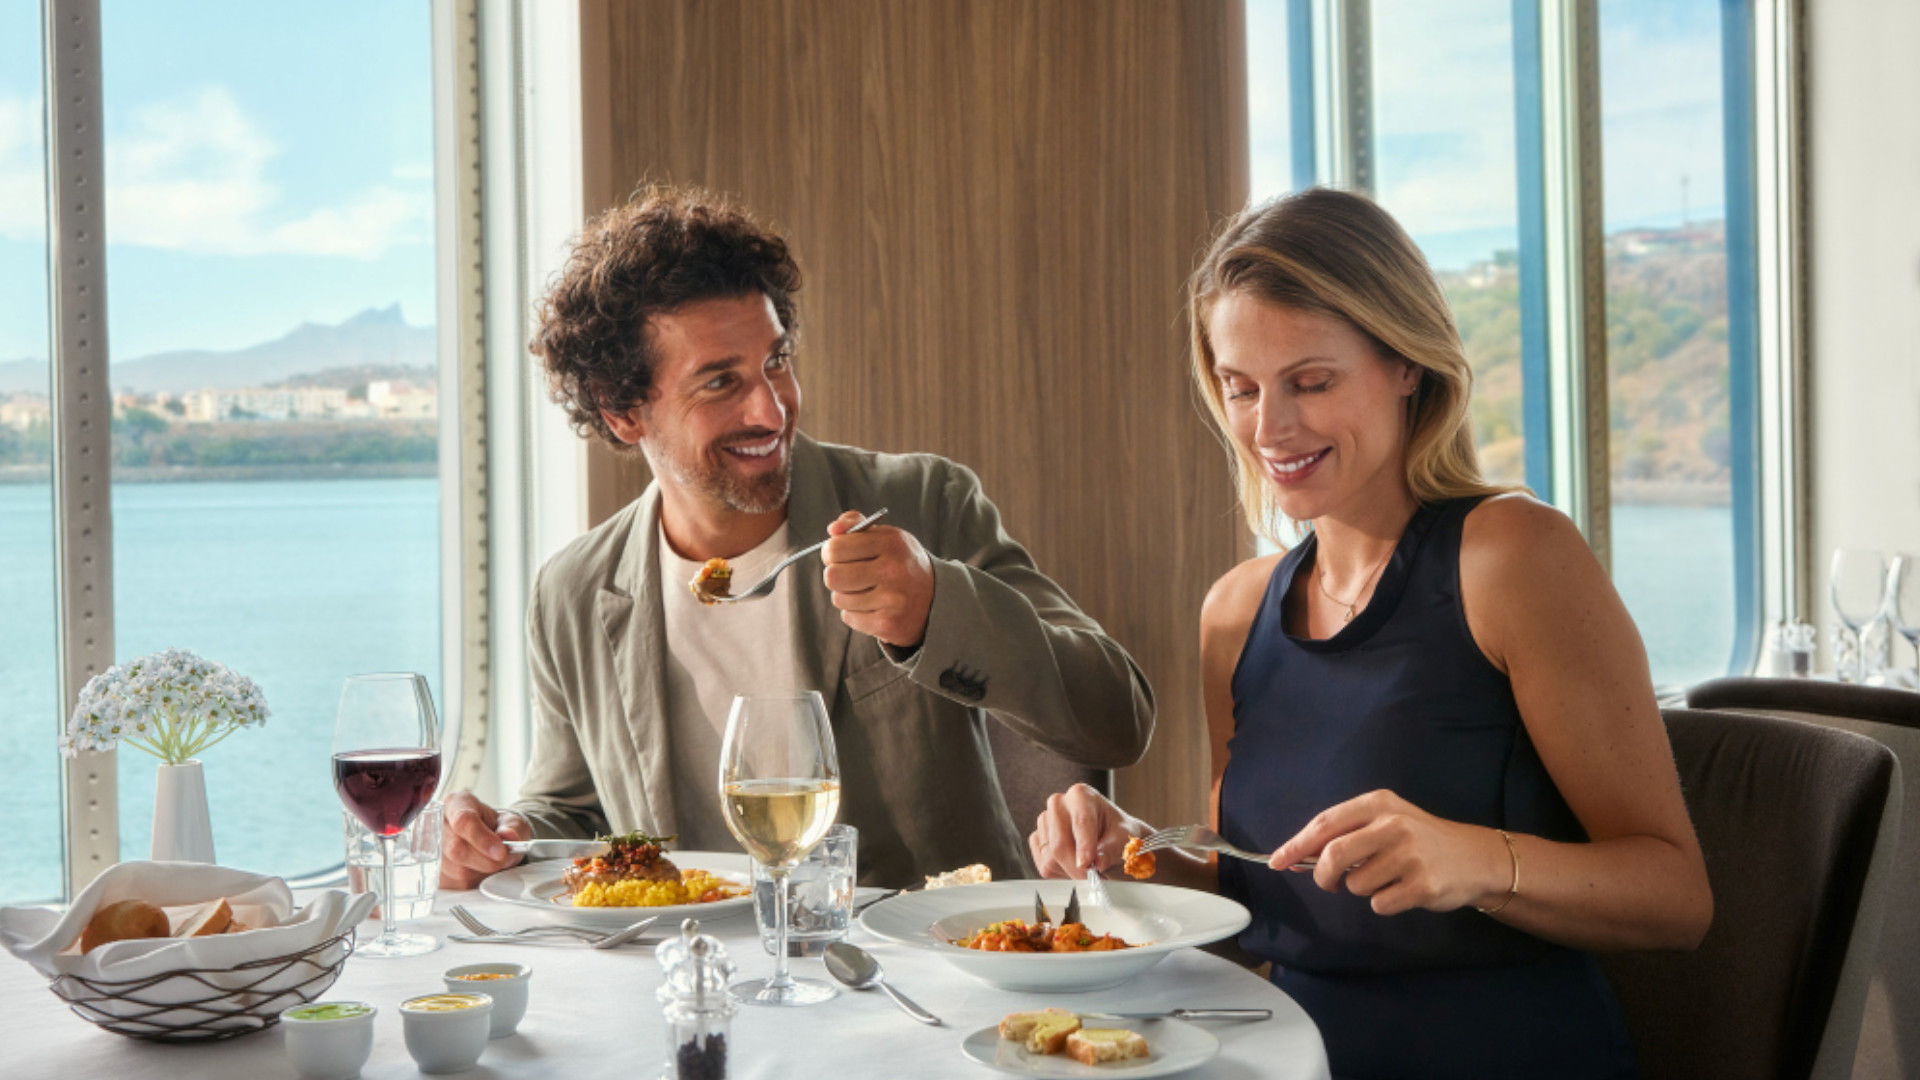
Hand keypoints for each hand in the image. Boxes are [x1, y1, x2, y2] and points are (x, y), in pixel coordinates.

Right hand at [439, 790, 530, 889]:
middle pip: (456, 848)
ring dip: (480, 871)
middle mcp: (436, 823)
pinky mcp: (431, 870)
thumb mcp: (511, 821)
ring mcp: (429, 848)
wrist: (487, 837)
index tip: (501, 851)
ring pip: (456, 870)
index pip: (464, 821)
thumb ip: (512, 827)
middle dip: (485, 860)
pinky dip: (472, 881)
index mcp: (456, 803)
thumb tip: (509, 836)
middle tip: (503, 859)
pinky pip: (454, 884)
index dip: (482, 839)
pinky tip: (477, 868)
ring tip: (489, 860)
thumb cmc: (496, 826)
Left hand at [822, 509, 935, 647]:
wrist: (936, 598)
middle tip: (848, 575)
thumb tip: (833, 529)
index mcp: (891, 542)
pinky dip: (856, 614)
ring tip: (867, 591)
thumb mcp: (887, 537)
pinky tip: (874, 607)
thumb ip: (857, 525)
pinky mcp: (887, 623)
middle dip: (836, 576)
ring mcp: (891, 599)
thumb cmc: (902, 563)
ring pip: (839, 599)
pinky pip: (849, 617)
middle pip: (832, 576)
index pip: (835, 548)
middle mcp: (893, 570)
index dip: (831, 553)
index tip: (839, 556)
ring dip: (847, 596)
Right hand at [1028, 782, 1144, 877]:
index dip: (1084, 846)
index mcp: (1081, 795)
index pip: (1080, 822)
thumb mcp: (1124, 840)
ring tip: (1088, 866)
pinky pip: (1043, 864)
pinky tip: (1074, 864)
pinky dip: (1060, 872)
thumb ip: (1112, 850)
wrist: (1111, 839)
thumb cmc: (1118, 835)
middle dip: (1076, 866)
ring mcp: (1045, 822)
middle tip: (1093, 877)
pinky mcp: (1037, 840)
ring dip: (1070, 870)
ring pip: (1051, 857)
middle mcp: (1058, 804)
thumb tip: (1098, 862)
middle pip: (1060, 843)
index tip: (1088, 864)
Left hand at [1268, 789, 1510, 915]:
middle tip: (1327, 883)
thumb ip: (1343, 835)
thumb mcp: (1385, 822)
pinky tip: (1404, 890)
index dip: (1296, 845)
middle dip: (1322, 875)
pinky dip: (1384, 903)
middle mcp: (1393, 825)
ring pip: (1356, 884)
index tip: (1276, 862)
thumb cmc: (1419, 840)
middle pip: (1334, 854)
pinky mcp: (1422, 885)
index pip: (1325, 824)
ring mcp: (1409, 855)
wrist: (1475, 858)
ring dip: (1362, 889)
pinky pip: (1379, 904)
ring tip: (1388, 878)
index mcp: (1378, 804)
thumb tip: (1293, 858)